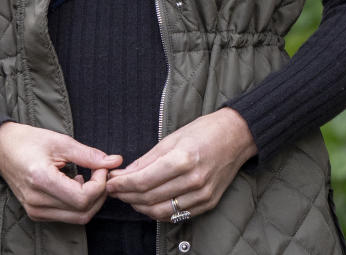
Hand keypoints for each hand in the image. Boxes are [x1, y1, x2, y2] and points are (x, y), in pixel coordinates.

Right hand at [0, 122, 121, 223]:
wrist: (0, 147)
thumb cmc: (27, 140)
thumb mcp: (59, 141)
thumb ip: (88, 154)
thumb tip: (114, 161)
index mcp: (41, 179)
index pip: (83, 197)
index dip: (100, 185)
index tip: (102, 169)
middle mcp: (37, 201)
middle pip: (83, 212)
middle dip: (99, 194)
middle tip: (100, 174)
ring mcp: (35, 210)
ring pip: (77, 218)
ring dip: (90, 201)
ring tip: (88, 179)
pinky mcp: (35, 213)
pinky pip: (66, 217)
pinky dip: (78, 204)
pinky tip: (74, 185)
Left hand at [105, 108, 256, 220]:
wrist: (236, 136)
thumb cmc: (202, 132)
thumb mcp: (170, 138)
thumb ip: (147, 159)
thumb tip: (124, 173)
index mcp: (182, 160)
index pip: (143, 181)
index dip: (122, 184)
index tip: (109, 182)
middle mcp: (194, 181)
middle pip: (150, 198)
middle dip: (126, 196)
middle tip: (113, 189)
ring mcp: (203, 195)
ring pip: (162, 211)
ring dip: (140, 207)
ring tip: (127, 197)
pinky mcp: (208, 203)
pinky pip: (177, 214)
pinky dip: (158, 212)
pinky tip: (148, 203)